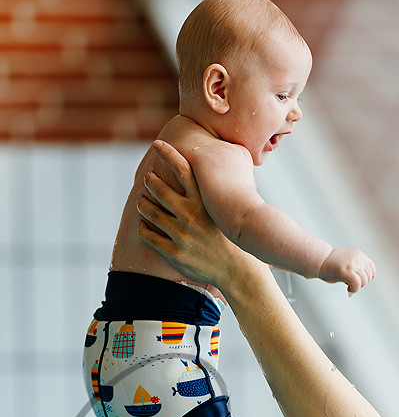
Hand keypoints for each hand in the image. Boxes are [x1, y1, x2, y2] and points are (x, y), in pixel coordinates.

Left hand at [136, 140, 239, 290]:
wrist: (237, 271)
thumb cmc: (233, 239)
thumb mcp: (230, 212)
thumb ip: (220, 193)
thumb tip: (223, 169)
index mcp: (206, 203)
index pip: (184, 170)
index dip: (169, 154)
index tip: (157, 145)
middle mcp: (192, 217)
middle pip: (161, 190)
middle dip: (150, 181)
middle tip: (148, 179)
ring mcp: (182, 235)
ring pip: (151, 212)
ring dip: (143, 204)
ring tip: (142, 200)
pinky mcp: (175, 253)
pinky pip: (149, 236)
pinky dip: (143, 228)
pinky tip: (143, 225)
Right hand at [319, 247, 375, 294]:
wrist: (319, 260)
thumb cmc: (331, 263)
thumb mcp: (349, 261)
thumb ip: (359, 266)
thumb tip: (370, 277)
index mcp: (359, 254)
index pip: (371, 268)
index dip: (366, 277)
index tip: (357, 280)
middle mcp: (358, 258)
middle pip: (368, 276)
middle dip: (360, 283)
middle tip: (350, 283)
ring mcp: (353, 264)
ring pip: (364, 281)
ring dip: (357, 287)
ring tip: (348, 285)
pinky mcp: (347, 271)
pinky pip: (357, 284)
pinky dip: (354, 289)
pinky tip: (348, 289)